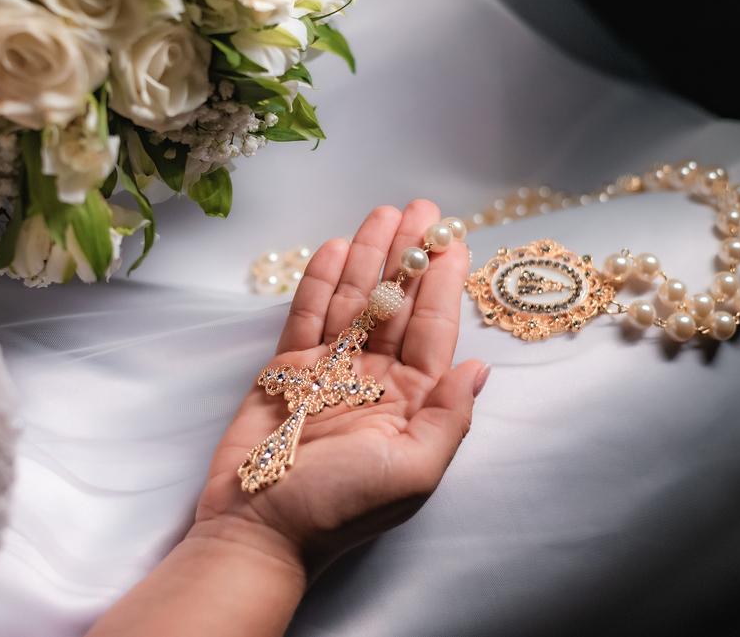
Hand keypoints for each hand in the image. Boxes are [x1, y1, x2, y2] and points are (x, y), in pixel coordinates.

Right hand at [192, 200, 486, 579]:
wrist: (258, 531)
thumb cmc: (339, 510)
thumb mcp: (412, 472)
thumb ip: (448, 417)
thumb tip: (481, 367)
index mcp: (410, 403)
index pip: (433, 330)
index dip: (444, 283)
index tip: (454, 240)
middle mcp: (373, 381)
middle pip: (395, 305)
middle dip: (408, 256)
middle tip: (420, 210)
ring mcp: (329, 372)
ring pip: (353, 302)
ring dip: (368, 258)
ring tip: (381, 214)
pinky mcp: (286, 370)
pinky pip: (307, 316)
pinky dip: (320, 282)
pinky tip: (334, 248)